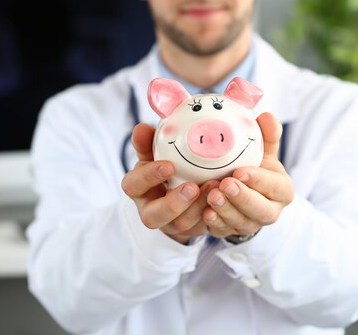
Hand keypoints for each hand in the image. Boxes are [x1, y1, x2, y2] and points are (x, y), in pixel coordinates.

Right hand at [120, 123, 210, 243]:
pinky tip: (224, 197)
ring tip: (214, 187)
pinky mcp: (190, 229)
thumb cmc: (164, 164)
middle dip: (173, 204)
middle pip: (153, 216)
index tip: (168, 166)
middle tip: (193, 187)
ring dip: (198, 207)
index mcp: (137, 188)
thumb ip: (147, 142)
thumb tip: (141, 128)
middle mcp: (150, 209)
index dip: (149, 177)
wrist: (178, 186)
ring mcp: (170, 223)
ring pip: (181, 224)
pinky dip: (212, 213)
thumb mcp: (153, 152)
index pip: (133, 185)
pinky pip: (201, 226)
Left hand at [202, 112, 294, 238]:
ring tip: (210, 195)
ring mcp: (251, 224)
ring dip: (225, 210)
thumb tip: (266, 116)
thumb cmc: (254, 166)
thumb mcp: (263, 151)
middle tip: (224, 184)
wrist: (245, 191)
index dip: (259, 180)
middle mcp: (270, 211)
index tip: (240, 171)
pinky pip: (224, 231)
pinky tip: (204, 212)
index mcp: (282, 190)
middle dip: (242, 199)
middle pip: (261, 211)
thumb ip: (267, 135)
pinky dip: (215, 223)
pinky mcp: (232, 232)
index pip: (276, 187)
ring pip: (240, 222)